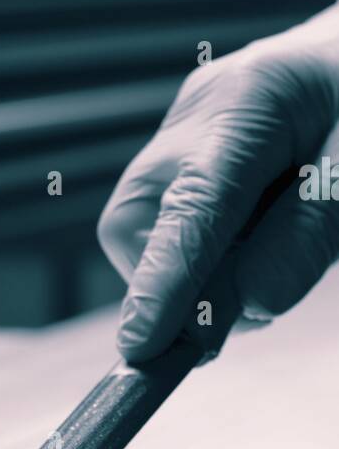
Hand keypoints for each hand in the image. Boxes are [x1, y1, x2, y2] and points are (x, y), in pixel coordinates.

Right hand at [98, 3, 338, 361]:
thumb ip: (310, 235)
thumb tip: (248, 306)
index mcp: (249, 101)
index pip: (189, 209)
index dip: (161, 285)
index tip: (142, 347)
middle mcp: (199, 109)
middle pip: (138, 220)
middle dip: (175, 279)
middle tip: (247, 310)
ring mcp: (186, 124)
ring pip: (155, 227)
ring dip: (206, 266)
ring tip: (284, 246)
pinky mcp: (188, 143)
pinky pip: (180, 215)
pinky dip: (218, 245)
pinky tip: (272, 226)